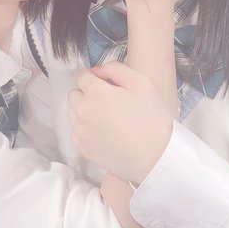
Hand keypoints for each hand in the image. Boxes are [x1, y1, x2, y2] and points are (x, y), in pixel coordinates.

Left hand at [68, 61, 173, 183]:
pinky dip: (85, 130)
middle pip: (74, 95)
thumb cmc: (152, 118)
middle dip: (86, 93)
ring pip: (73, 114)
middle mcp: (82, 111)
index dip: (93, 77)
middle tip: (107, 101)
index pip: (81, 76)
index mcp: (95, 93)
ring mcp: (81, 132)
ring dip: (84, 111)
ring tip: (106, 119)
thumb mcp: (141, 82)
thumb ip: (114, 69)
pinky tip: (104, 133)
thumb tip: (97, 71)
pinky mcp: (83, 150)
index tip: (105, 83)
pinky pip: (76, 133)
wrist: (156, 158)